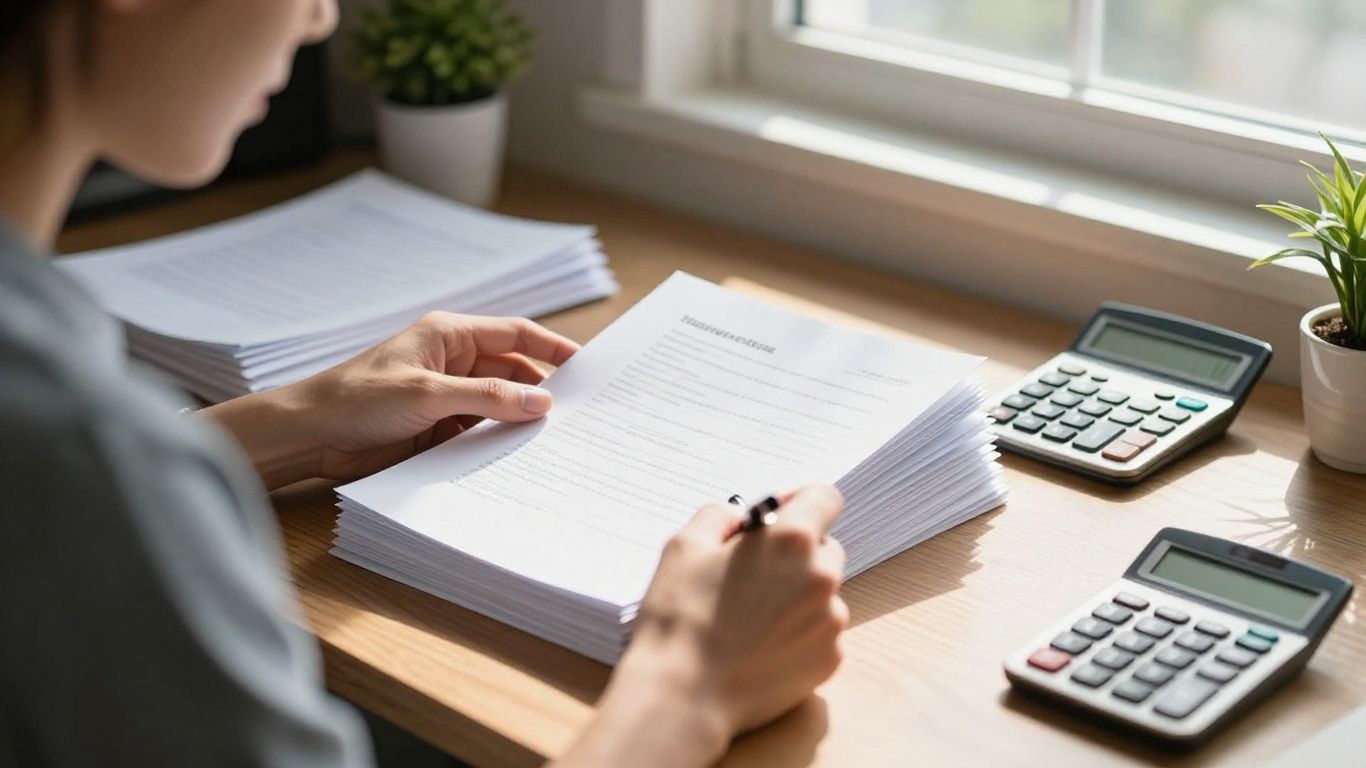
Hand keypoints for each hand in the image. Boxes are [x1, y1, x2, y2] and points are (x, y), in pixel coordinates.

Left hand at [204, 312, 578, 487]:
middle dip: (541, 391)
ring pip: (497, 405)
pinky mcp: (436, 427)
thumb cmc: (358, 400)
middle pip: (511, 372)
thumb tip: (542, 403)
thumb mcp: (428, 394)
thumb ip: (489, 398)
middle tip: (578, 413)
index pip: (515, 334)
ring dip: (518, 420)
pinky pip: (478, 432)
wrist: (310, 437)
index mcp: (449, 335)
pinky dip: (496, 442)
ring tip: (554, 439)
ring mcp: (445, 396)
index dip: (552, 349)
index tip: (586, 367)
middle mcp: (451, 362)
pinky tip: (517, 456)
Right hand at [555, 486, 847, 767]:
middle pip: (824, 549)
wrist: (683, 696)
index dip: (801, 503)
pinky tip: (760, 646)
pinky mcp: (829, 660)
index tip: (780, 516)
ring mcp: (831, 623)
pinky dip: (797, 633)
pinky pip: (820, 633)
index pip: (825, 498)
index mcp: (792, 541)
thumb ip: (721, 516)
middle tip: (753, 575)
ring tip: (750, 619)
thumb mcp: (685, 545)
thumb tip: (742, 519)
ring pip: (822, 593)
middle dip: (795, 555)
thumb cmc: (679, 618)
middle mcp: (822, 578)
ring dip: (796, 596)